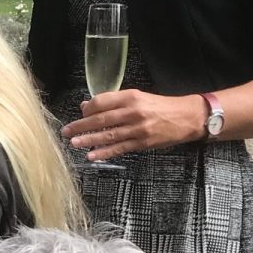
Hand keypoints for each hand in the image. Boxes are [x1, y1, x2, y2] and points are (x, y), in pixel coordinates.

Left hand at [63, 91, 205, 158]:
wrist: (186, 118)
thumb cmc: (161, 107)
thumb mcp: (139, 98)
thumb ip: (114, 102)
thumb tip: (88, 106)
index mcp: (131, 97)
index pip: (102, 101)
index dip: (87, 109)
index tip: (80, 114)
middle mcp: (133, 112)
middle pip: (101, 119)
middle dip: (81, 126)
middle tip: (66, 131)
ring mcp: (137, 129)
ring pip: (107, 135)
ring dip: (88, 140)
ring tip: (74, 143)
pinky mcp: (142, 143)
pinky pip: (119, 148)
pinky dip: (104, 152)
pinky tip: (92, 155)